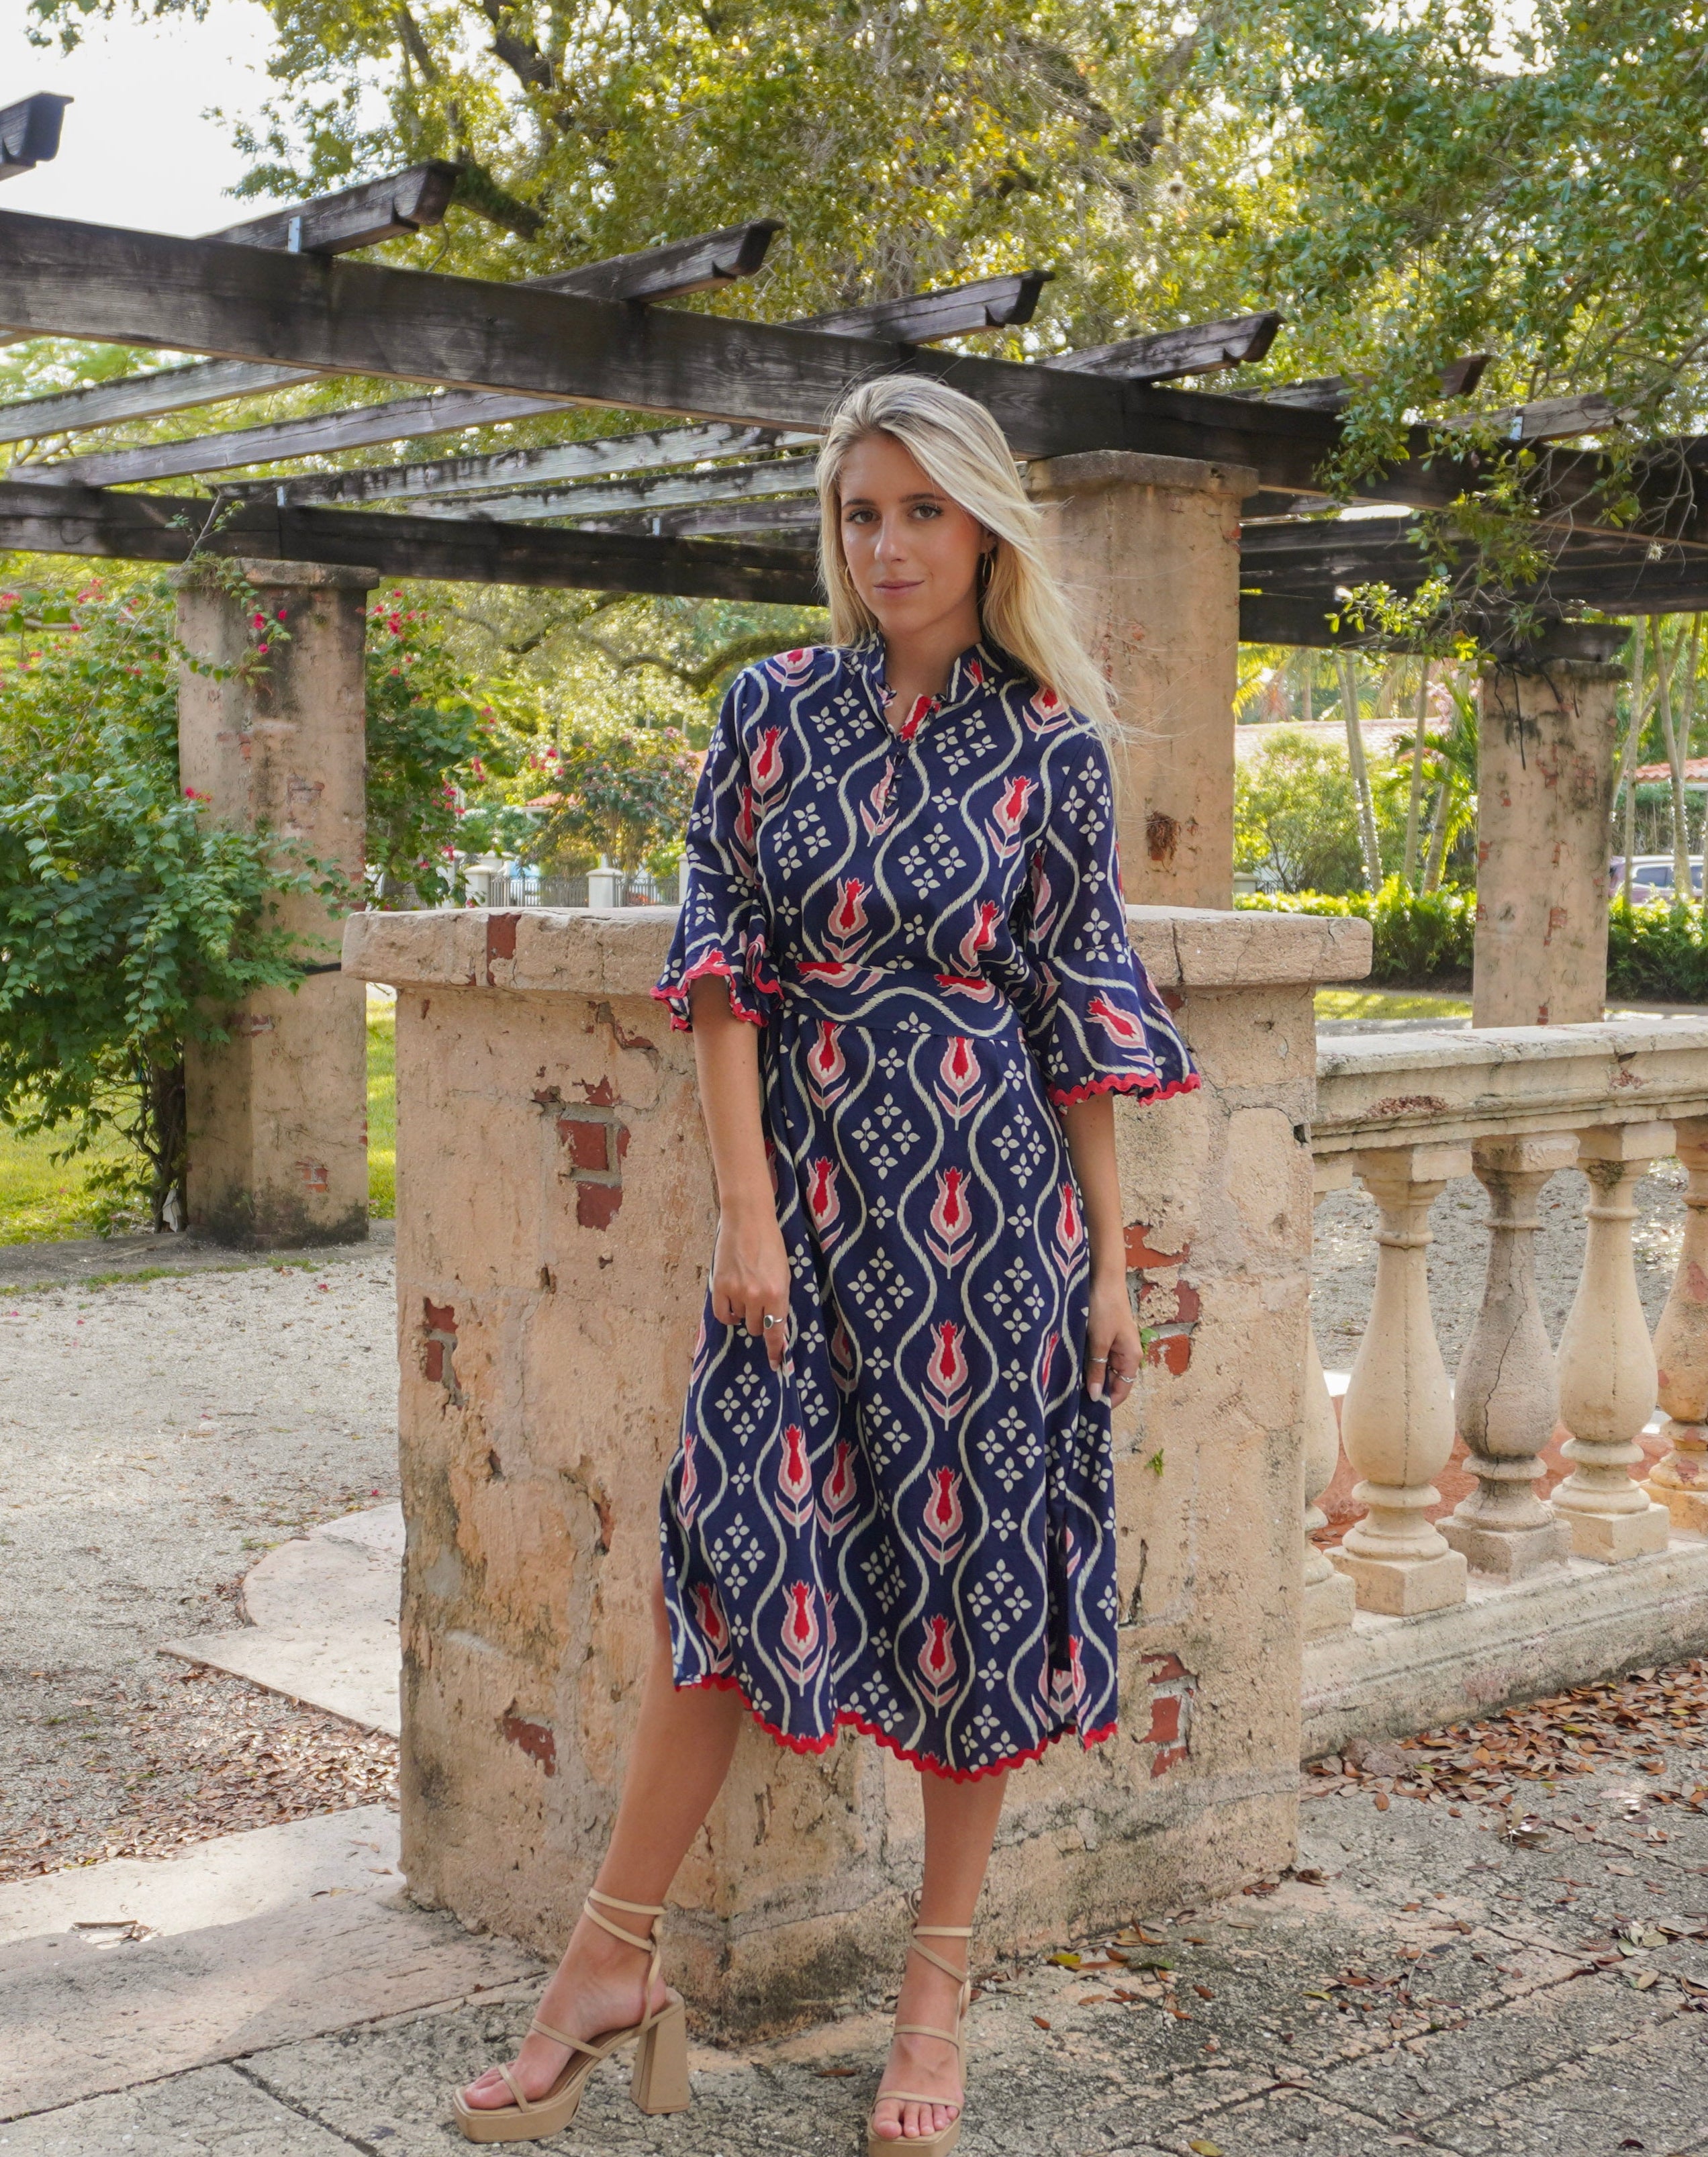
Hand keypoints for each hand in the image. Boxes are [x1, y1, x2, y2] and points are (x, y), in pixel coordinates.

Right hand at [711, 1202, 790, 1369]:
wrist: (748, 1220)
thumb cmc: (771, 1244)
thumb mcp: (784, 1274)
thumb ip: (780, 1299)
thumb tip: (776, 1324)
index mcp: (778, 1293)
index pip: (777, 1332)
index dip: (775, 1351)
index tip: (775, 1364)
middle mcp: (757, 1297)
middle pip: (758, 1328)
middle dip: (761, 1322)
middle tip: (761, 1305)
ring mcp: (736, 1292)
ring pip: (741, 1320)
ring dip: (745, 1313)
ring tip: (747, 1291)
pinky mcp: (719, 1286)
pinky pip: (722, 1314)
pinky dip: (728, 1314)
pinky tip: (732, 1307)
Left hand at [1085, 1272, 1141, 1407]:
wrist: (1103, 1279)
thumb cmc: (1104, 1309)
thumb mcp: (1099, 1342)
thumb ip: (1097, 1369)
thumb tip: (1097, 1397)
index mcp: (1131, 1357)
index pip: (1122, 1390)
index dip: (1108, 1403)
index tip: (1088, 1413)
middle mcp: (1127, 1354)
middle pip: (1113, 1381)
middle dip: (1097, 1391)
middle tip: (1074, 1402)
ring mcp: (1117, 1346)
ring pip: (1104, 1370)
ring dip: (1091, 1377)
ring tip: (1071, 1388)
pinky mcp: (1106, 1338)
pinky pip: (1099, 1358)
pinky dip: (1089, 1364)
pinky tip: (1073, 1369)